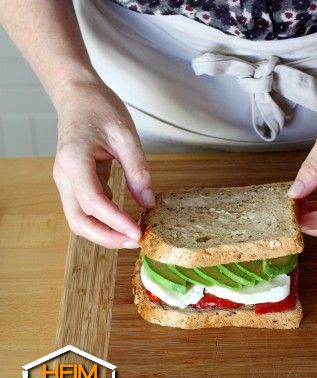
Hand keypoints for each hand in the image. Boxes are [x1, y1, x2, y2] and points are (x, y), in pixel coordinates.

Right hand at [52, 80, 153, 248]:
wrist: (78, 95)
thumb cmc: (99, 108)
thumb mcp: (126, 135)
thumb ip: (138, 169)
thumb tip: (149, 202)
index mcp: (74, 160)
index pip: (93, 202)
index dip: (116, 221)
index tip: (139, 232)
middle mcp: (65, 175)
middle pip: (79, 220)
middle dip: (106, 237)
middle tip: (136, 241)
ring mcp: (67, 180)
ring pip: (80, 218)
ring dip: (105, 232)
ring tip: (134, 235)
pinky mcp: (76, 181)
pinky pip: (87, 208)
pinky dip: (105, 219)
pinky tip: (126, 221)